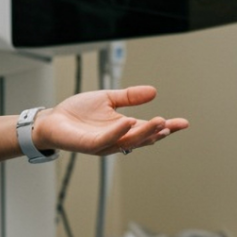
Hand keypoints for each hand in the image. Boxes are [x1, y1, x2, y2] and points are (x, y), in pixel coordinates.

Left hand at [33, 86, 188, 155]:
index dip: (166, 127)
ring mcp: (104, 144)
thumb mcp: (108, 98)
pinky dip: (118, 132)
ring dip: (144, 132)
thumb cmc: (78, 112)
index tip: (184, 123)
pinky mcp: (90, 145)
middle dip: (159, 132)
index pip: (149, 129)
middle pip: (143, 138)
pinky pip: (107, 140)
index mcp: (123, 128)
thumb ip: (129, 96)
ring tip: (159, 122)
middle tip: (172, 124)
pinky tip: (128, 123)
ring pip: (129, 141)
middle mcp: (117, 139)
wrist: (52, 120)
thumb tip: (153, 91)